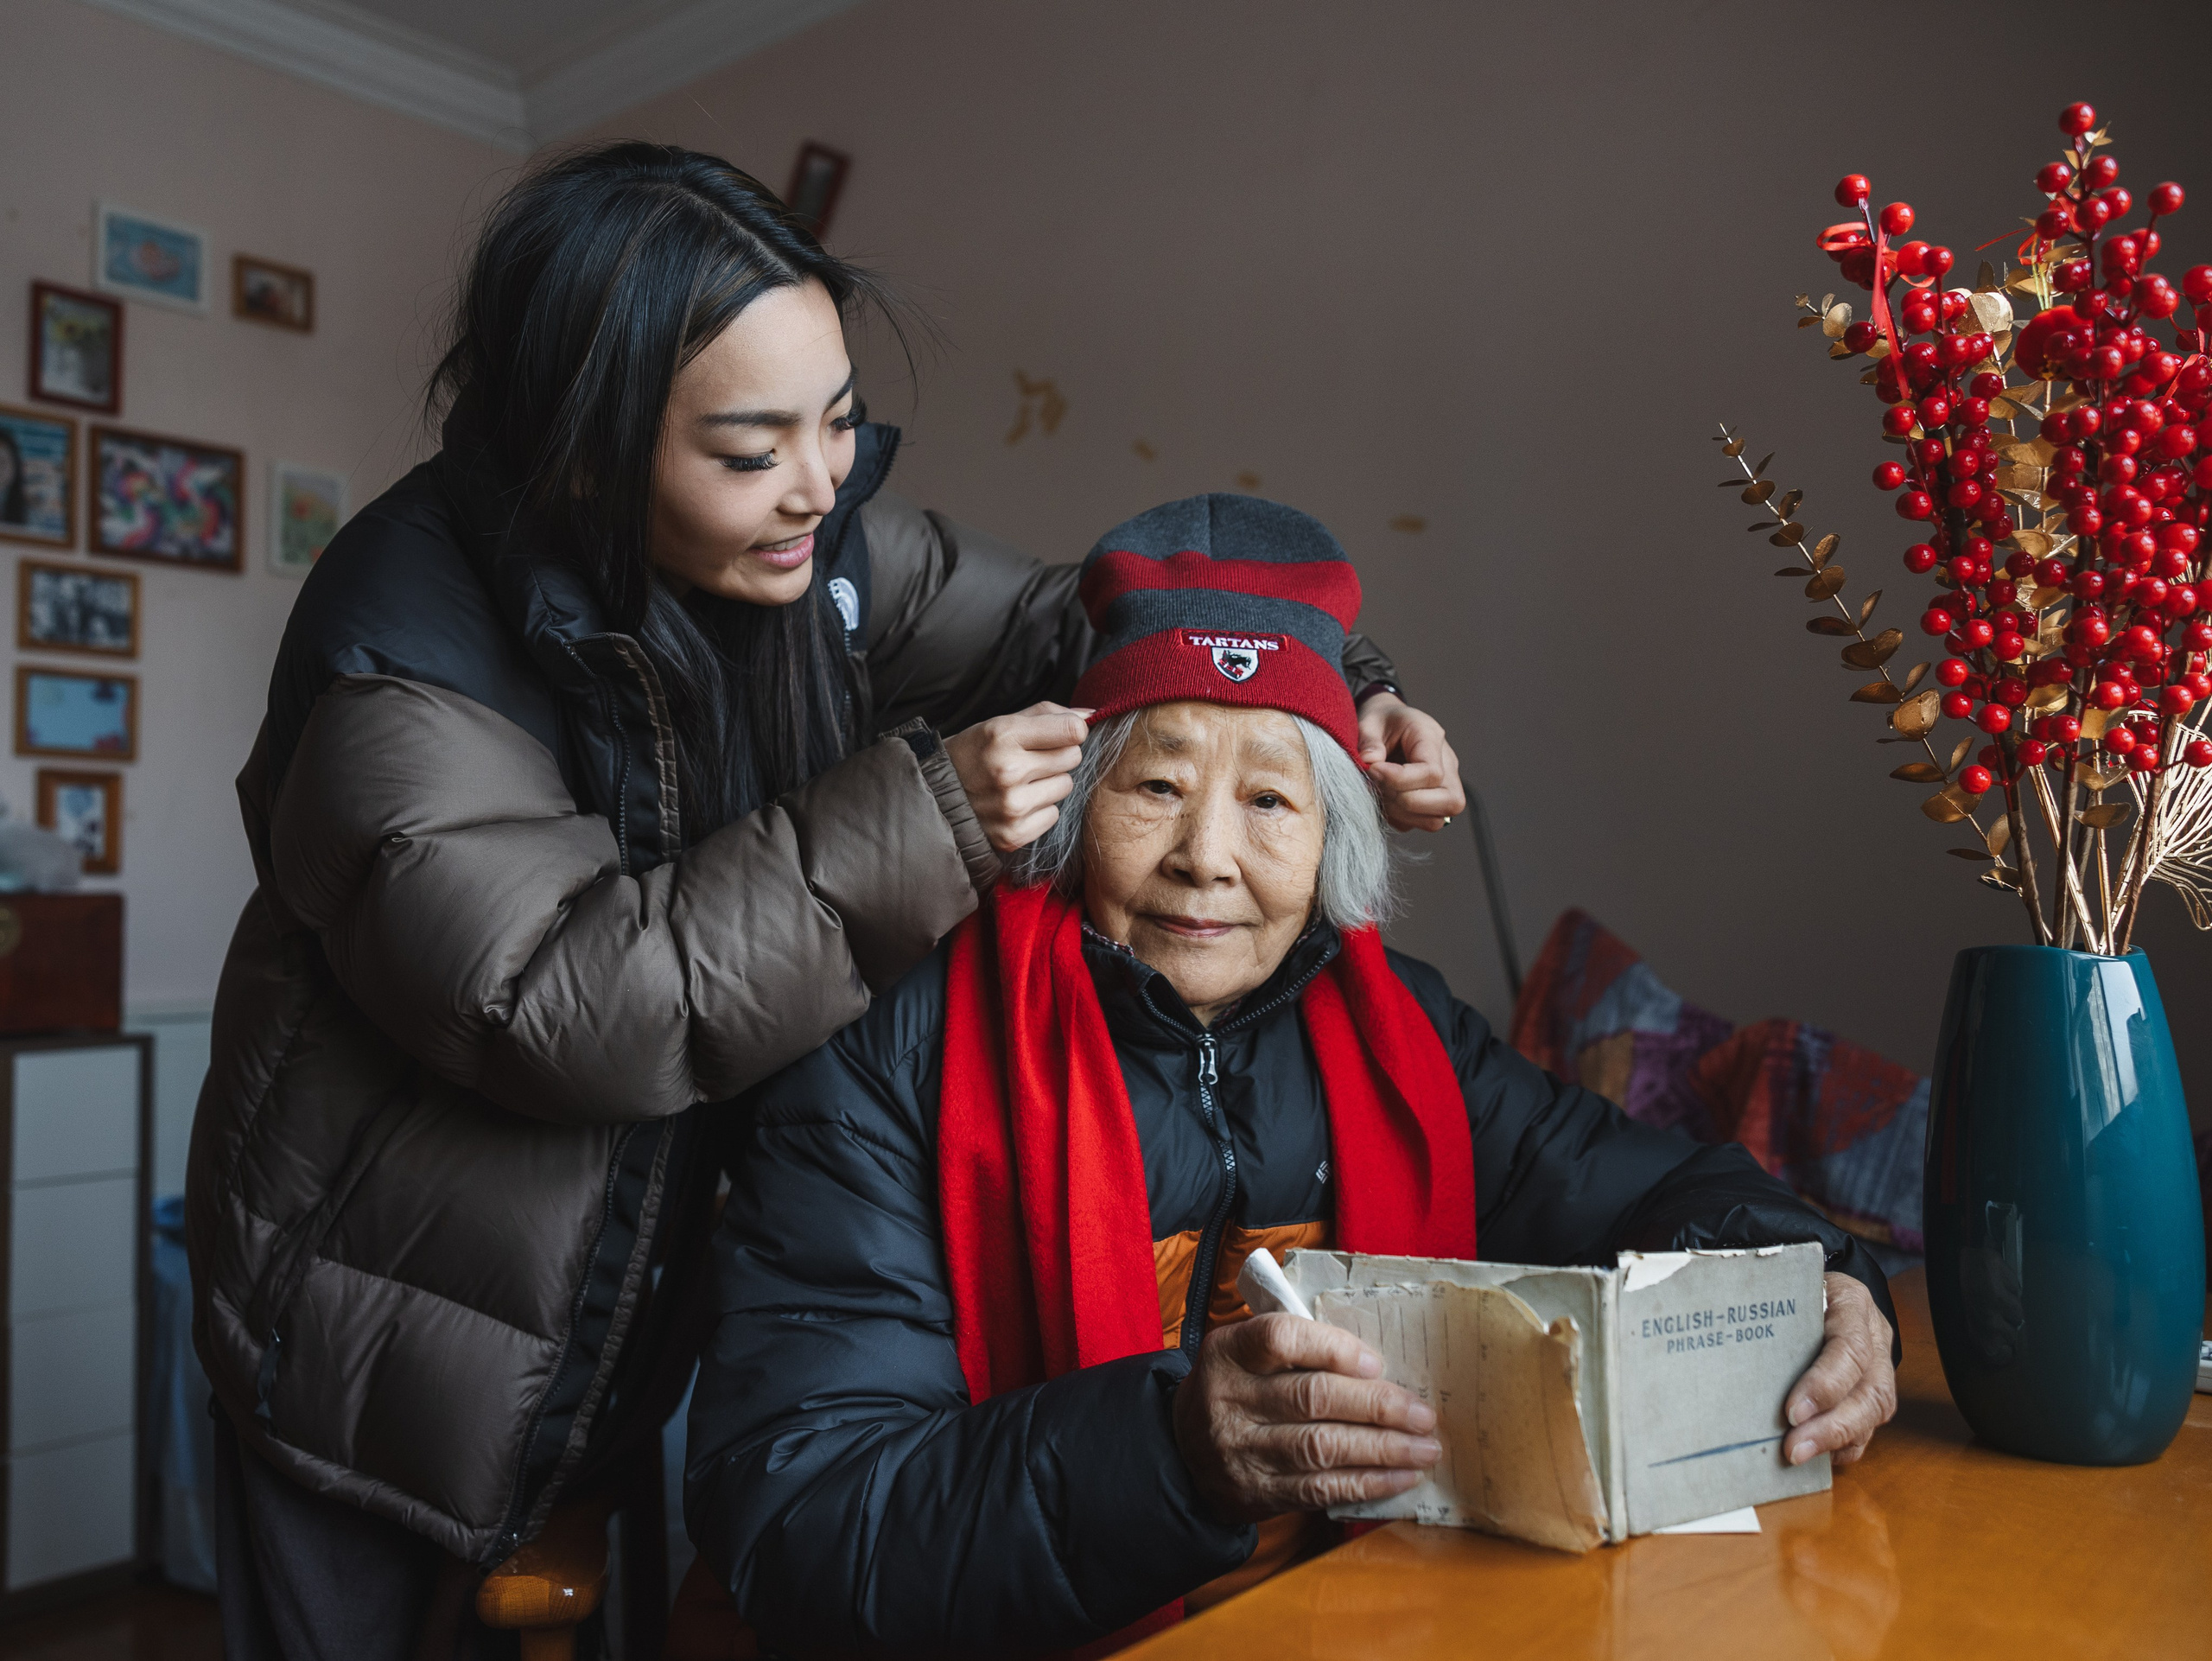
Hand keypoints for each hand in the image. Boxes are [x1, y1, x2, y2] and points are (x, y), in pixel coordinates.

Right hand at [943, 703, 1090, 851]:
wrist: (935, 798)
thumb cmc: (973, 755)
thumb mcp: (999, 723)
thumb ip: (1046, 714)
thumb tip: (1091, 714)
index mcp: (1004, 735)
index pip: (1073, 730)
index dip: (1071, 730)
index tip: (1059, 734)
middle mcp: (1009, 770)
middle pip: (1073, 757)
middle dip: (1057, 755)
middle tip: (1030, 759)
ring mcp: (1012, 805)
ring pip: (1066, 786)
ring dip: (1050, 783)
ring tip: (1021, 782)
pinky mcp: (1014, 833)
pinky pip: (1054, 815)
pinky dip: (1040, 809)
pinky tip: (1016, 803)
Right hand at [1172, 1313, 1440, 1522]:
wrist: (1183, 1453)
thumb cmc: (1236, 1389)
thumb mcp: (1245, 1354)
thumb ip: (1297, 1348)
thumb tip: (1378, 1364)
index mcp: (1228, 1352)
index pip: (1281, 1338)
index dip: (1334, 1348)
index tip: (1377, 1362)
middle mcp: (1230, 1399)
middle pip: (1312, 1398)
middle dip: (1377, 1406)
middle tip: (1423, 1413)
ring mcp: (1241, 1451)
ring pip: (1321, 1448)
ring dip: (1382, 1449)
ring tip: (1424, 1447)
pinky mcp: (1257, 1494)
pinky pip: (1319, 1490)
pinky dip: (1366, 1483)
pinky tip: (1400, 1477)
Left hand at [1356, 693, 1465, 831]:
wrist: (1387, 725)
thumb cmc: (1381, 721)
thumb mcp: (1370, 721)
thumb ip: (1369, 740)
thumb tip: (1369, 761)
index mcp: (1432, 738)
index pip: (1432, 772)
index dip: (1399, 779)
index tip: (1373, 770)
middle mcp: (1447, 765)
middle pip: (1449, 801)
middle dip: (1406, 800)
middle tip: (1376, 783)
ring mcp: (1444, 787)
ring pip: (1435, 819)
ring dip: (1402, 813)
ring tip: (1378, 791)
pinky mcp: (1432, 804)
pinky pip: (1419, 823)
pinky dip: (1398, 818)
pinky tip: (1383, 798)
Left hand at [1784, 1274, 1897, 1467]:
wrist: (1818, 1283)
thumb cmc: (1793, 1285)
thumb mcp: (1783, 1283)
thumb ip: (1767, 1307)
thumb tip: (1721, 1337)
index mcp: (1851, 1303)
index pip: (1849, 1347)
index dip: (1825, 1384)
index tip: (1792, 1411)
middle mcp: (1874, 1336)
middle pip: (1869, 1390)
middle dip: (1832, 1426)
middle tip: (1794, 1448)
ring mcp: (1880, 1365)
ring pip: (1874, 1412)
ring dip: (1836, 1440)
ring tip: (1798, 1456)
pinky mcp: (1875, 1390)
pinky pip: (1870, 1426)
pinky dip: (1844, 1446)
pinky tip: (1816, 1457)